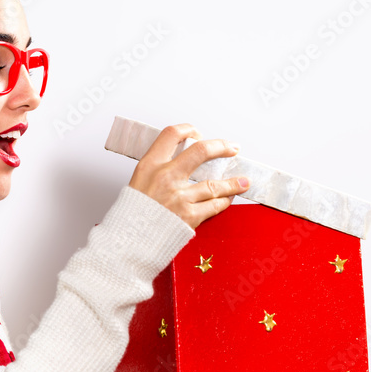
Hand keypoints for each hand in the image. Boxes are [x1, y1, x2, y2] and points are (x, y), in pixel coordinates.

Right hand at [127, 123, 248, 229]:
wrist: (128, 241)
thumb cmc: (132, 215)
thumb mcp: (137, 183)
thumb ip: (158, 171)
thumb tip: (179, 162)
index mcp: (149, 166)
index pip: (172, 135)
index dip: (188, 130)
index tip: (197, 133)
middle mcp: (166, 177)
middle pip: (201, 151)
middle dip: (222, 147)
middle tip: (232, 148)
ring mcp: (179, 197)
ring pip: (214, 184)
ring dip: (233, 183)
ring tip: (243, 181)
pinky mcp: (189, 216)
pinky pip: (214, 206)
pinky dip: (223, 202)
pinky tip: (228, 199)